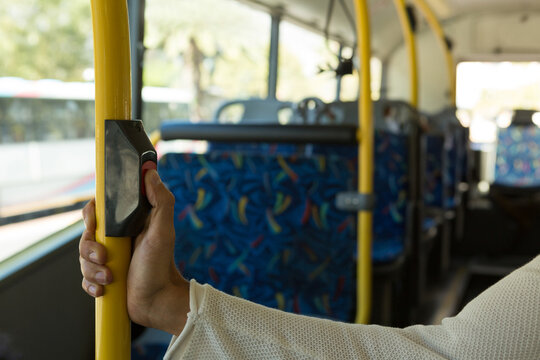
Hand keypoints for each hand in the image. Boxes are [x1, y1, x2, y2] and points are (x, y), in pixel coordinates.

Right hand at [79, 170, 189, 334]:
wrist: (158, 301)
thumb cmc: (161, 265)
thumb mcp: (163, 230)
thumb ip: (161, 201)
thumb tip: (150, 173)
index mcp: (128, 224)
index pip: (100, 209)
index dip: (92, 214)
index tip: (94, 223)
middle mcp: (117, 239)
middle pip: (86, 234)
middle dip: (90, 247)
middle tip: (105, 256)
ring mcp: (109, 258)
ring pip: (83, 258)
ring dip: (92, 269)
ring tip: (110, 277)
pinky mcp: (103, 277)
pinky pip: (84, 277)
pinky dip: (91, 283)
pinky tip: (104, 288)